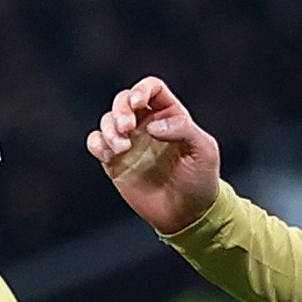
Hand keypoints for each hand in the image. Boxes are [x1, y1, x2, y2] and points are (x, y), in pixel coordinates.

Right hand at [86, 78, 220, 235]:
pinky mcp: (115, 162)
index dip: (141, 90)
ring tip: (122, 148)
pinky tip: (111, 156)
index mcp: (170, 115)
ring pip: (107, 120)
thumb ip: (183, 129)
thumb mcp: (204, 150)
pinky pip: (96, 143)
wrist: (187, 213)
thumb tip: (150, 125)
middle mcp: (147, 124)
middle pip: (123, 99)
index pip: (151, 88)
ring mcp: (130, 142)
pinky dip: (98, 144)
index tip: (137, 104)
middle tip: (126, 128)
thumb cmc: (201, 179)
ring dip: (109, 129)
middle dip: (120, 110)